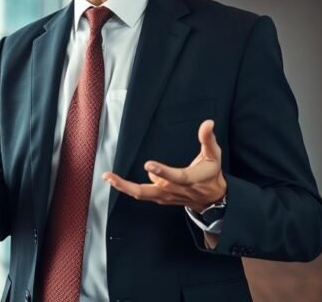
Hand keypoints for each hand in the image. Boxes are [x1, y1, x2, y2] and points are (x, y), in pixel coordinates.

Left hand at [102, 119, 226, 211]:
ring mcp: (166, 195)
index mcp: (190, 179)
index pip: (176, 177)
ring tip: (108, 176)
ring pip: (142, 193)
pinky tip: (114, 180)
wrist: (211, 198)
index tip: (148, 165)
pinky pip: (141, 194)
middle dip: (129, 186)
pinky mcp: (160, 197)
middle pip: (149, 191)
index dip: (162, 172)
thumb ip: (208, 139)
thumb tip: (208, 123)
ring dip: (123, 186)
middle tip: (111, 177)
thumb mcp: (214, 155)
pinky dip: (127, 188)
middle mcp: (175, 190)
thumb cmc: (211, 174)